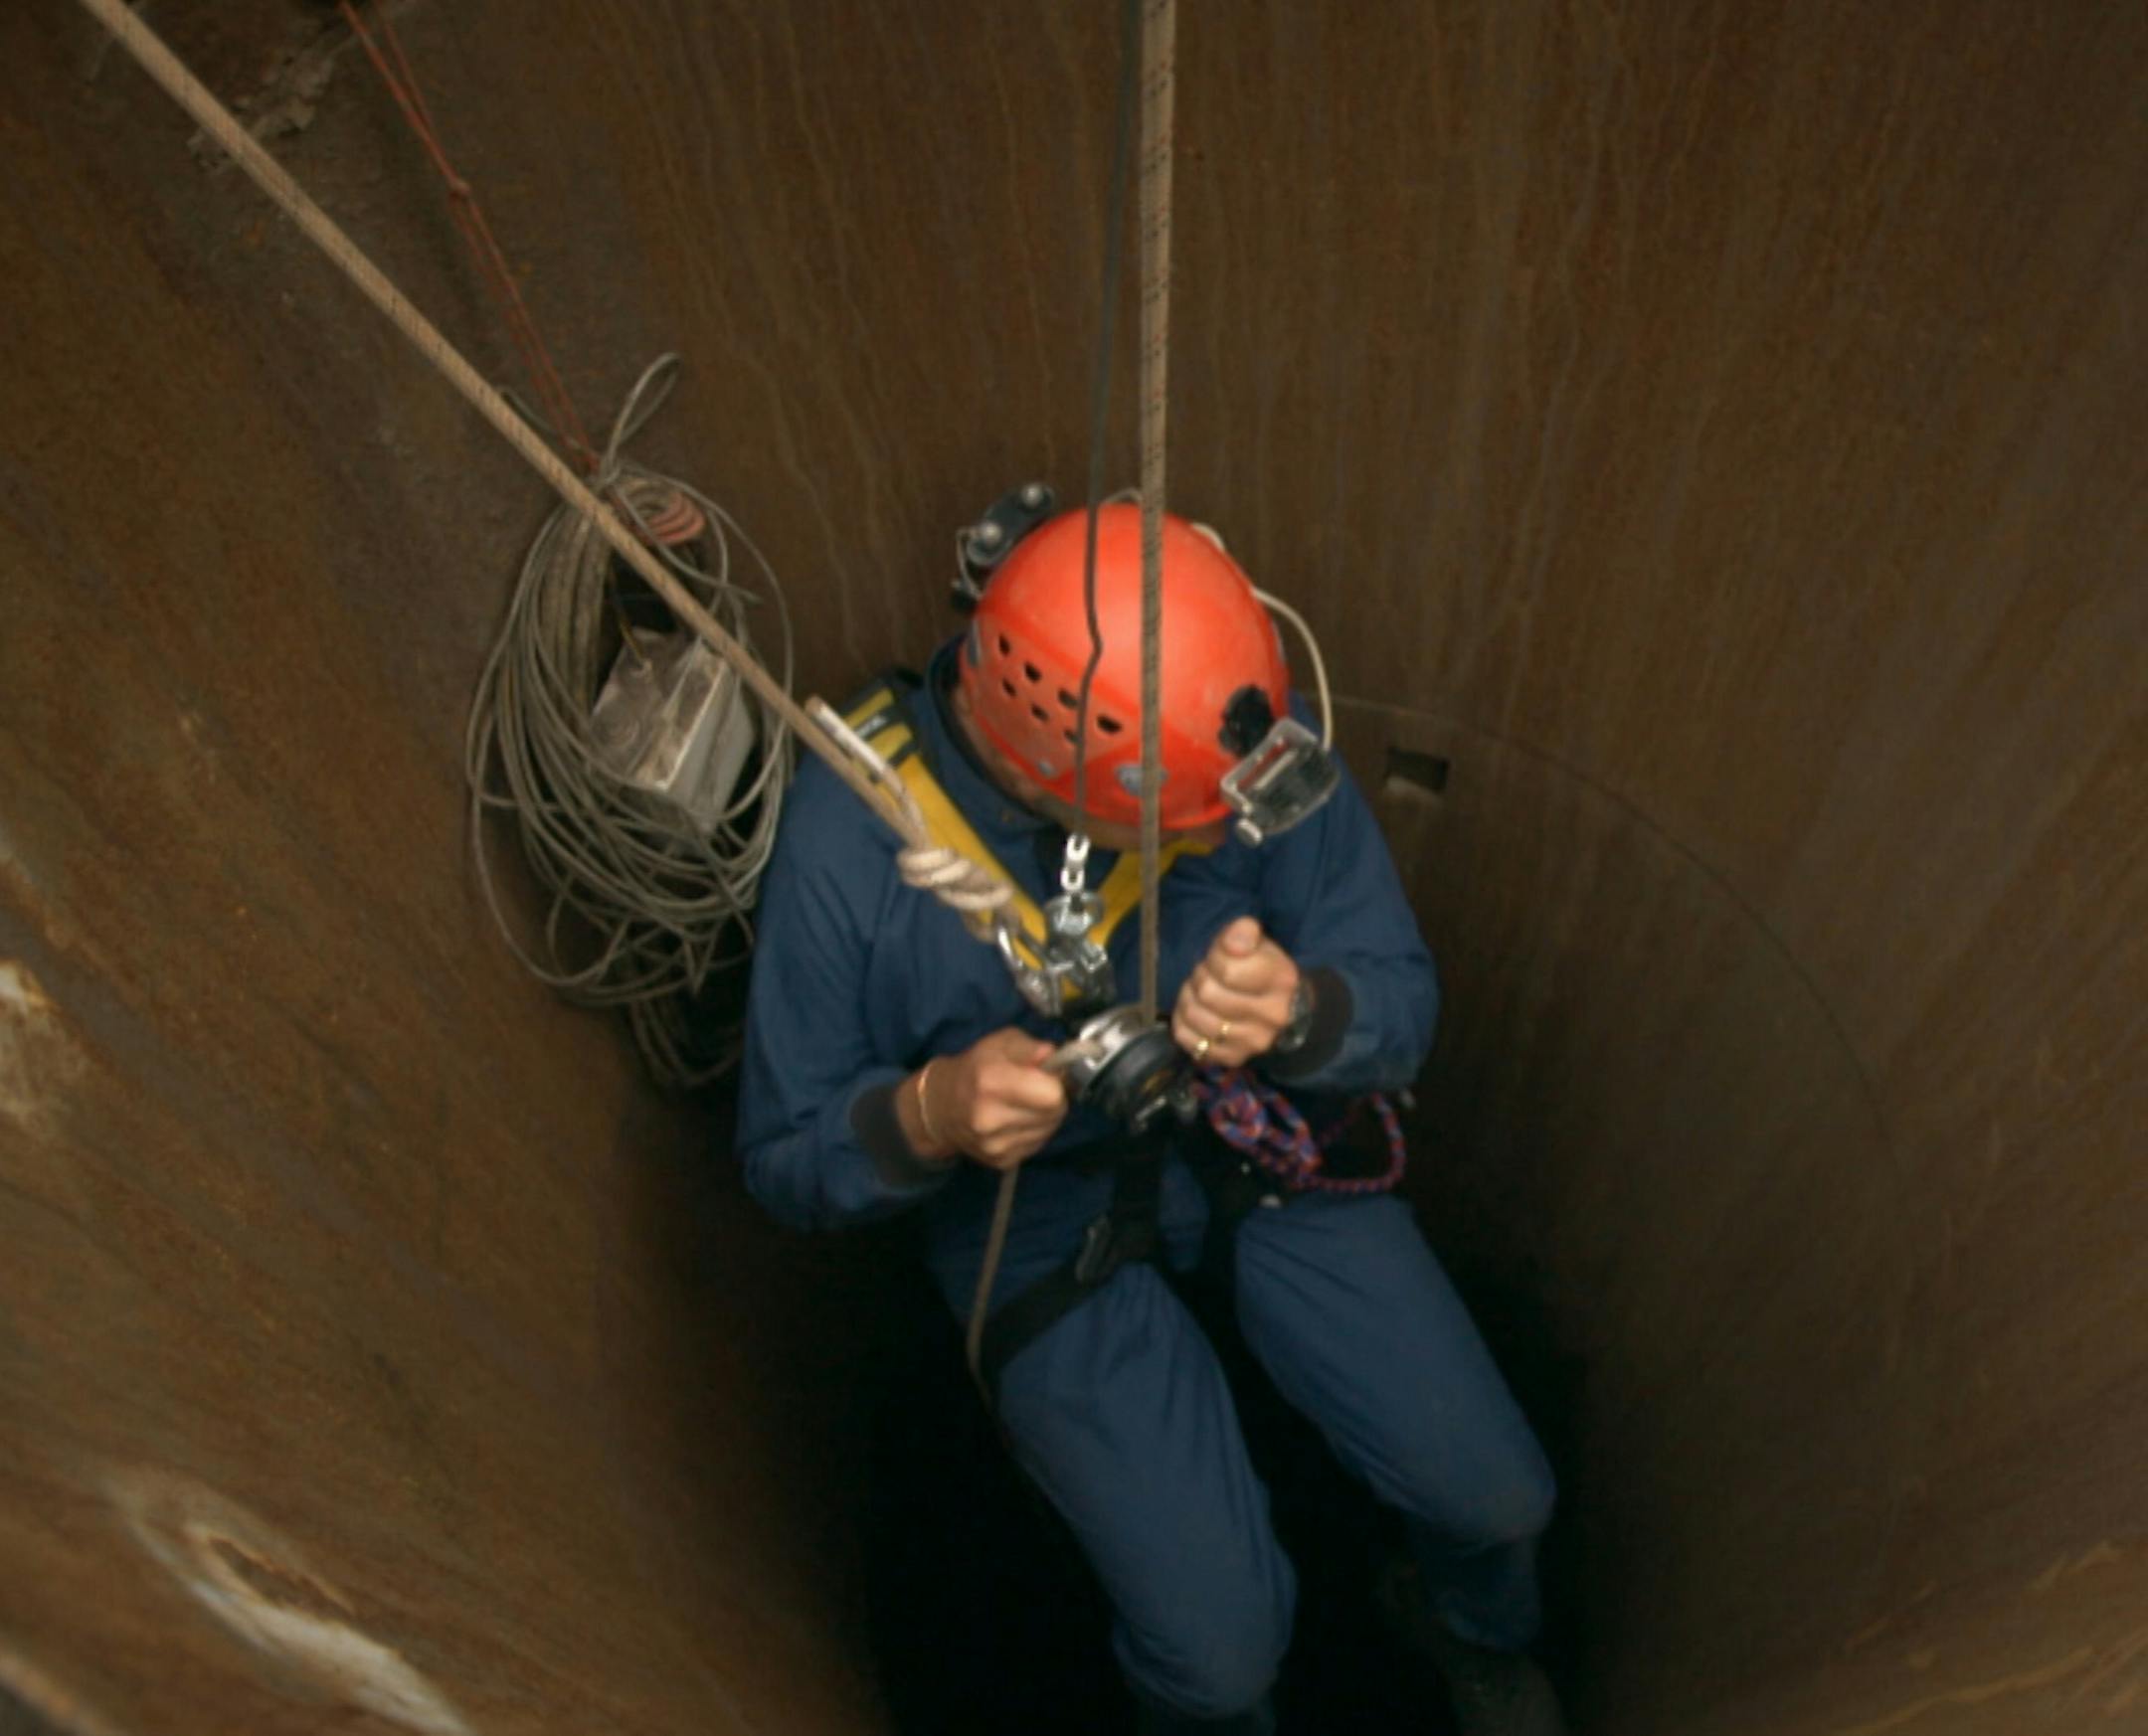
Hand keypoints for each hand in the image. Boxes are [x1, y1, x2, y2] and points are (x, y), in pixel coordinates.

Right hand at [901, 1028, 1069, 1170]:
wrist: (941, 1105)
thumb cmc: (975, 1067)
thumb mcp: (1001, 1042)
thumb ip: (1032, 1047)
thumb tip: (1056, 1060)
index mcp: (990, 1082)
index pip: (1052, 1095)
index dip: (1055, 1082)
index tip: (1045, 1075)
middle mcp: (990, 1118)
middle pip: (1055, 1114)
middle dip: (1053, 1099)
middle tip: (1036, 1089)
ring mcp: (995, 1145)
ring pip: (1049, 1131)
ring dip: (1044, 1117)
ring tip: (1024, 1104)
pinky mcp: (1001, 1162)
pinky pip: (1037, 1145)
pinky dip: (1033, 1131)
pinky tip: (1016, 1121)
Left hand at [1172, 917, 1300, 1067]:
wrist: (1280, 1006)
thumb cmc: (1260, 968)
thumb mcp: (1255, 941)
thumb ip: (1243, 932)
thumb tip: (1233, 944)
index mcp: (1282, 980)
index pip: (1227, 970)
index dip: (1213, 959)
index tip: (1218, 958)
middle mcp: (1273, 1015)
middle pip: (1208, 994)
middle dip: (1199, 978)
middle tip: (1206, 975)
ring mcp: (1254, 1042)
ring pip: (1196, 1016)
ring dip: (1188, 999)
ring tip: (1199, 993)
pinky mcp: (1234, 1058)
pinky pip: (1188, 1040)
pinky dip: (1183, 1023)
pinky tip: (1196, 1013)